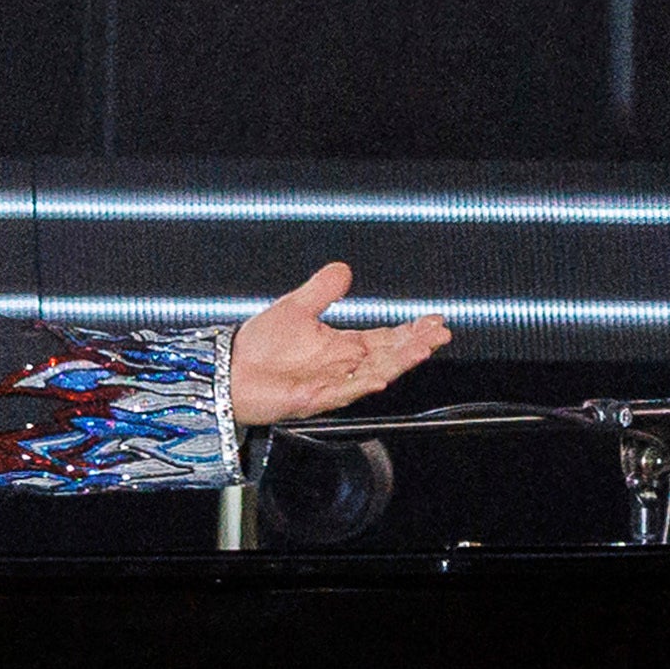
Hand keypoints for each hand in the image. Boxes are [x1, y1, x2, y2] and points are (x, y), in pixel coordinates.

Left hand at [226, 263, 451, 427]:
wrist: (229, 369)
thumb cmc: (258, 345)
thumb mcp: (296, 307)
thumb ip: (322, 289)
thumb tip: (344, 270)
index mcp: (341, 346)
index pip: (386, 339)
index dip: (411, 331)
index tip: (435, 321)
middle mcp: (342, 366)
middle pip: (389, 356)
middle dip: (416, 345)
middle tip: (440, 334)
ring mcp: (332, 384)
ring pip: (375, 373)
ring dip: (400, 362)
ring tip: (423, 349)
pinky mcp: (315, 398)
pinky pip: (346, 392)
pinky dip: (364, 383)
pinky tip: (382, 376)